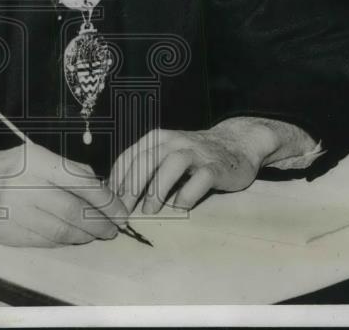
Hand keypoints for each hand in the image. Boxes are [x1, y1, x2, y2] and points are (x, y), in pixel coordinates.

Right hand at [0, 144, 128, 247]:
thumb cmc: (5, 168)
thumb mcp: (34, 155)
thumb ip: (65, 169)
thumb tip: (100, 187)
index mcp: (34, 162)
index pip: (79, 181)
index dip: (105, 199)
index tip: (120, 210)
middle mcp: (25, 187)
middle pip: (74, 210)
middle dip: (101, 222)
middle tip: (115, 228)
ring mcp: (16, 213)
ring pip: (63, 230)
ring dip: (87, 235)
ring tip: (100, 234)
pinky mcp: (10, 235)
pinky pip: (48, 242)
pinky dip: (67, 242)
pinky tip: (76, 238)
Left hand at [109, 120, 282, 214]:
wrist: (238, 144)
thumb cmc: (196, 155)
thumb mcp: (167, 154)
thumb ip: (146, 167)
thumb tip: (117, 193)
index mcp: (158, 139)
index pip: (130, 156)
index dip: (117, 179)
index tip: (110, 202)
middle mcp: (175, 141)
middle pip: (147, 160)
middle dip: (131, 187)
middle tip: (124, 210)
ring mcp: (197, 153)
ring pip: (172, 164)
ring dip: (158, 189)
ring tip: (150, 210)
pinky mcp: (217, 167)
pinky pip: (201, 178)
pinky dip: (188, 193)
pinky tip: (181, 207)